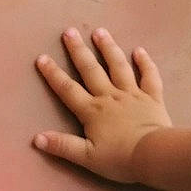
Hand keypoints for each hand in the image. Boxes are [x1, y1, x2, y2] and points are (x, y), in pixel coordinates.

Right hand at [32, 27, 172, 183]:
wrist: (154, 155)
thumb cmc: (120, 159)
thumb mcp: (87, 157)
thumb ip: (63, 146)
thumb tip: (36, 138)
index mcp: (92, 110)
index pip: (68, 89)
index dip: (53, 74)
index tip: (42, 57)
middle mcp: (110, 96)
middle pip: (91, 70)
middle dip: (78, 51)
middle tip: (69, 31)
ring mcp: (132, 94)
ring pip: (118, 66)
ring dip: (108, 48)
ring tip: (99, 31)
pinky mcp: (152, 97)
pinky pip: (149, 76)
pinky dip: (145, 63)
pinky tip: (139, 50)